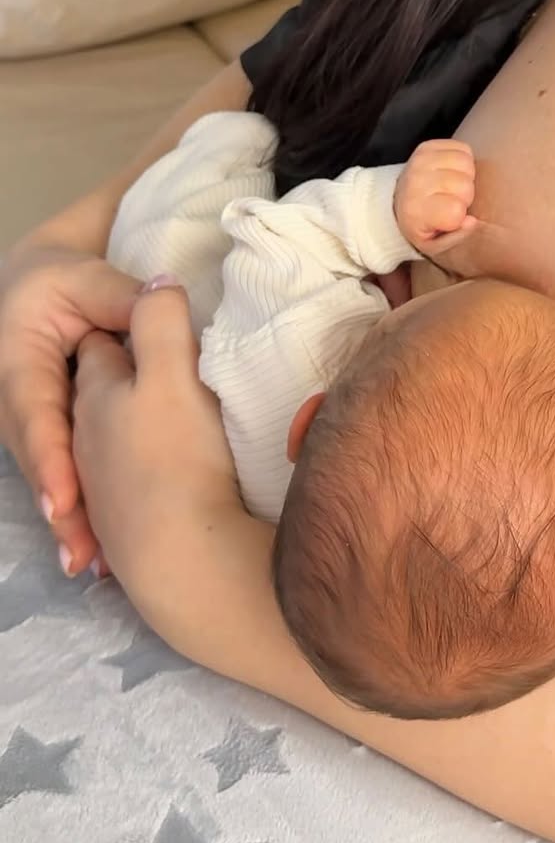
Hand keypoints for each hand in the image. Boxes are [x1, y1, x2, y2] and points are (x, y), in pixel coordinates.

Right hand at [0, 244, 140, 574]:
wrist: (35, 285)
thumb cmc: (59, 277)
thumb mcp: (83, 277)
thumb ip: (118, 296)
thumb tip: (163, 300)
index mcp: (17, 362)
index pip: (34, 415)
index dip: (50, 461)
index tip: (65, 501)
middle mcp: (13, 401)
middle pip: (38, 461)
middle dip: (61, 511)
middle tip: (84, 554)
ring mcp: (28, 423)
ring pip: (49, 475)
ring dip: (69, 520)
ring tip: (92, 561)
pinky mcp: (49, 434)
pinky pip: (62, 473)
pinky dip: (79, 509)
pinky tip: (96, 551)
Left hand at [72, 283, 240, 630]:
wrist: (180, 563)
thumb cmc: (174, 458)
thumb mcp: (171, 372)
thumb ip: (160, 318)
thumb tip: (162, 280)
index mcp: (96, 393)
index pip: (109, 344)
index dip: (133, 323)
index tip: (161, 315)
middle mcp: (87, 437)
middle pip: (105, 394)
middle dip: (129, 378)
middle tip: (173, 367)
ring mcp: (103, 485)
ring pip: (113, 441)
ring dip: (136, 430)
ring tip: (174, 424)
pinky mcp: (124, 526)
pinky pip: (130, 484)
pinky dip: (144, 473)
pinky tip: (167, 479)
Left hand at [394, 140, 476, 256]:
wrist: (395, 202)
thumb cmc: (421, 225)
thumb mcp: (434, 245)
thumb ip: (455, 238)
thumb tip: (471, 220)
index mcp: (416, 211)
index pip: (456, 210)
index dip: (459, 215)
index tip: (448, 218)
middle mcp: (416, 182)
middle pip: (465, 186)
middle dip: (464, 196)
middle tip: (450, 201)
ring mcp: (421, 160)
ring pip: (467, 164)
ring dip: (465, 176)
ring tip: (452, 186)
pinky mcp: (427, 146)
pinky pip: (463, 149)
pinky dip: (463, 160)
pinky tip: (451, 171)